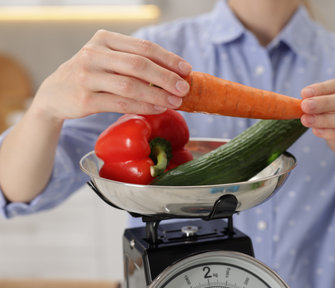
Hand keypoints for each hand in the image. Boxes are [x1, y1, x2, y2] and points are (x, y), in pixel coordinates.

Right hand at [32, 30, 191, 121]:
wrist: (55, 93)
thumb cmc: (92, 75)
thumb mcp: (108, 59)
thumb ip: (134, 61)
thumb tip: (175, 74)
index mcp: (104, 39)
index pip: (143, 47)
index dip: (168, 59)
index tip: (187, 70)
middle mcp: (93, 54)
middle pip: (139, 65)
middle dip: (166, 78)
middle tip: (184, 88)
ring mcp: (87, 76)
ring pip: (130, 86)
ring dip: (157, 95)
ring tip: (175, 102)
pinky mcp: (84, 99)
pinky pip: (120, 104)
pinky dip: (142, 107)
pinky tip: (157, 109)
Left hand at [300, 79, 334, 183]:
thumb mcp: (333, 118)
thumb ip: (323, 109)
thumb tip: (304, 101)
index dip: (322, 88)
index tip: (303, 93)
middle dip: (323, 102)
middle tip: (304, 106)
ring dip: (324, 119)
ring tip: (306, 120)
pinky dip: (332, 133)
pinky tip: (317, 132)